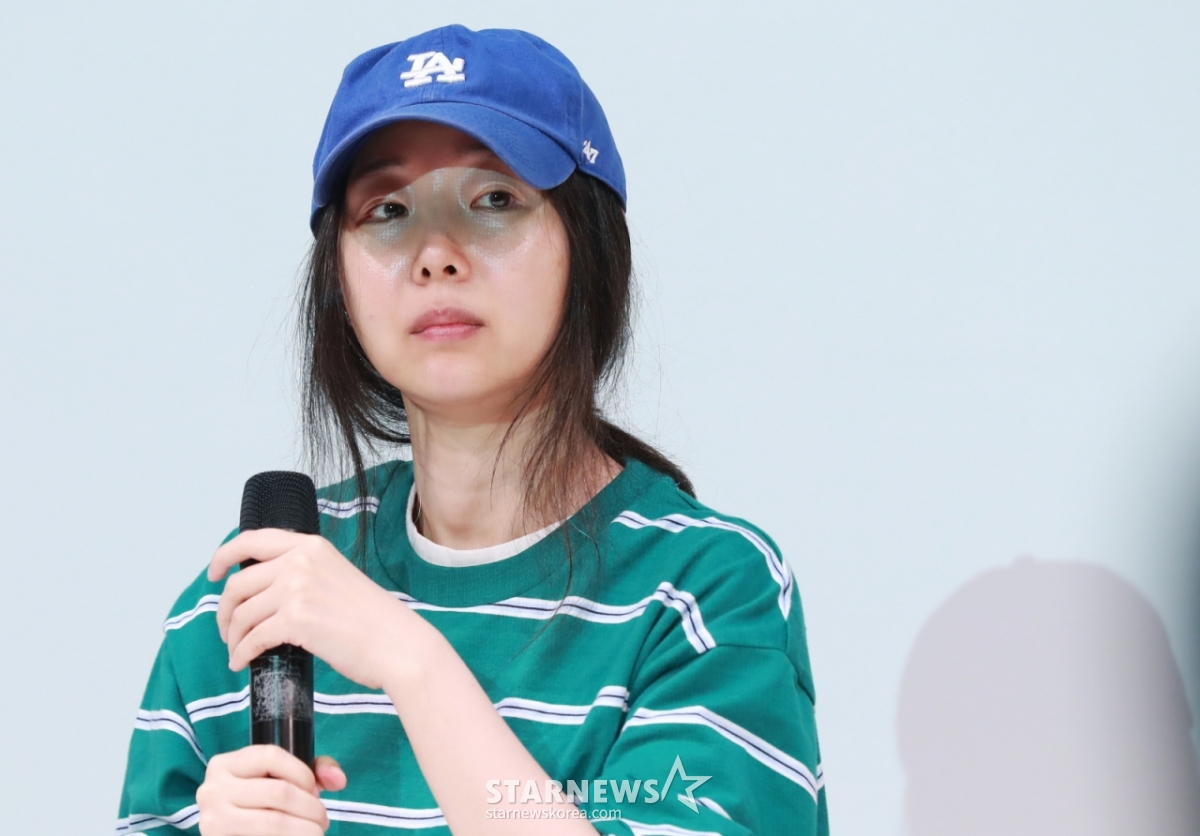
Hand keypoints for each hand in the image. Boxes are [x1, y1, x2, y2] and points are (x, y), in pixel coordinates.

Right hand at [197, 746, 346, 835]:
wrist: (231, 834)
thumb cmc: (259, 802)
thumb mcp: (280, 777)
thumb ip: (314, 770)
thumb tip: (339, 780)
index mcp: (224, 764)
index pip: (271, 756)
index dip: (303, 773)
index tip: (315, 790)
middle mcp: (211, 791)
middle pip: (278, 792)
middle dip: (312, 807)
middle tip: (322, 819)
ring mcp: (212, 822)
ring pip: (274, 823)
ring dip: (306, 830)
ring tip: (316, 833)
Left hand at [209, 529, 419, 689]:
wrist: (397, 643)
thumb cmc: (373, 620)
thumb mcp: (337, 577)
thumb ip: (305, 575)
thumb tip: (266, 594)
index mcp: (312, 546)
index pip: (252, 540)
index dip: (224, 556)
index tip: (214, 574)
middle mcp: (301, 561)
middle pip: (238, 583)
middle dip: (225, 610)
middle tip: (227, 630)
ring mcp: (297, 589)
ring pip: (241, 613)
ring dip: (233, 636)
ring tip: (238, 650)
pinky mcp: (296, 619)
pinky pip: (251, 639)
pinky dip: (241, 654)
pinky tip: (243, 663)